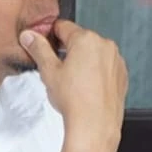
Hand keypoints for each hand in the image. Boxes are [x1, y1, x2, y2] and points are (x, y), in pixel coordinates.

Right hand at [21, 20, 127, 139]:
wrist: (95, 124)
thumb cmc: (75, 100)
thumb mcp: (49, 71)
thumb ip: (38, 49)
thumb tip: (30, 36)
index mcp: (86, 40)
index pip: (63, 26)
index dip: (50, 35)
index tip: (44, 43)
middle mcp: (105, 46)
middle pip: (80, 39)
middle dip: (67, 50)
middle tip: (57, 69)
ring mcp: (116, 60)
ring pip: (94, 53)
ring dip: (83, 61)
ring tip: (72, 81)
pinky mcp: (122, 74)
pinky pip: (105, 66)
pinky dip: (96, 72)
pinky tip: (86, 87)